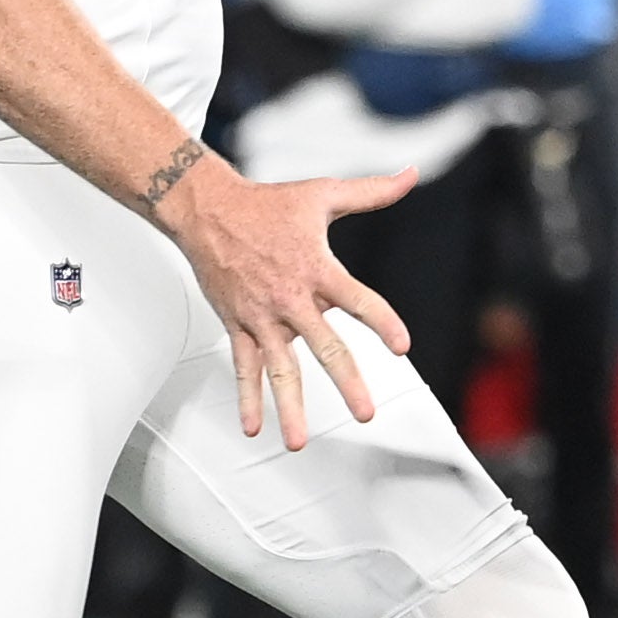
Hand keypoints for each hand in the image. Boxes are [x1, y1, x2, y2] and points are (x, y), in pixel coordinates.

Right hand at [147, 152, 416, 448]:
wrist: (206, 208)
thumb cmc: (268, 203)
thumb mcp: (323, 193)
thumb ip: (372, 192)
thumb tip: (411, 174)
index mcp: (316, 268)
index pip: (357, 301)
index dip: (381, 322)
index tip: (402, 347)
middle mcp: (290, 298)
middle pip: (324, 346)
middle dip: (346, 382)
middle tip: (365, 413)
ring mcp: (261, 316)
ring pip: (278, 369)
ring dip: (288, 406)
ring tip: (298, 442)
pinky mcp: (237, 324)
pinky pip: (243, 367)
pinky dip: (246, 398)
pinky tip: (253, 427)